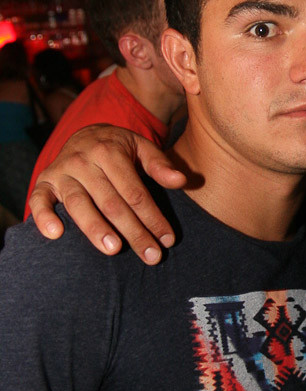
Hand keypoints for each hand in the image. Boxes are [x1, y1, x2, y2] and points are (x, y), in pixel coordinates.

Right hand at [28, 125, 186, 264]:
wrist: (86, 134)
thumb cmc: (119, 148)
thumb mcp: (141, 148)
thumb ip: (160, 165)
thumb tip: (181, 181)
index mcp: (109, 152)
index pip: (135, 192)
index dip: (152, 217)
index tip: (167, 240)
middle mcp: (83, 161)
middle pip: (111, 203)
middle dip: (133, 232)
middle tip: (150, 256)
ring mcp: (61, 172)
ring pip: (78, 204)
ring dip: (95, 229)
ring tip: (114, 250)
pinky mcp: (44, 182)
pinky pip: (39, 200)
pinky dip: (43, 217)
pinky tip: (55, 235)